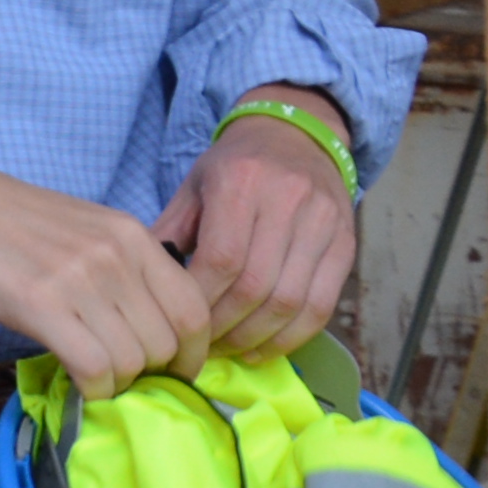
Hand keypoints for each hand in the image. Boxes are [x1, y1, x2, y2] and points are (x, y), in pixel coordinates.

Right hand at [0, 148, 211, 393]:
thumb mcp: (78, 228)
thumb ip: (119, 268)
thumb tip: (143, 326)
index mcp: (130, 234)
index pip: (193, 307)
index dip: (193, 353)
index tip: (172, 372)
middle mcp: (115, 254)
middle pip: (168, 341)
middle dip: (152, 374)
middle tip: (123, 381)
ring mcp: (79, 278)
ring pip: (134, 360)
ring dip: (119, 384)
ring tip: (94, 381)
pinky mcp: (39, 304)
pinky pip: (94, 367)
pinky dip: (93, 389)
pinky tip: (77, 384)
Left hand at [155, 103, 359, 364]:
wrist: (296, 136)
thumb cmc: (236, 166)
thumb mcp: (194, 186)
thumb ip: (169, 233)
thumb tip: (141, 286)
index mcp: (241, 182)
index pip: (221, 259)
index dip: (200, 302)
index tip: (179, 323)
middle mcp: (288, 200)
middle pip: (256, 286)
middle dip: (224, 327)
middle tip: (200, 347)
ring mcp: (323, 223)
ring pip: (290, 302)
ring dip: (255, 338)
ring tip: (227, 350)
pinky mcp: (346, 245)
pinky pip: (321, 306)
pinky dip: (291, 337)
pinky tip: (263, 348)